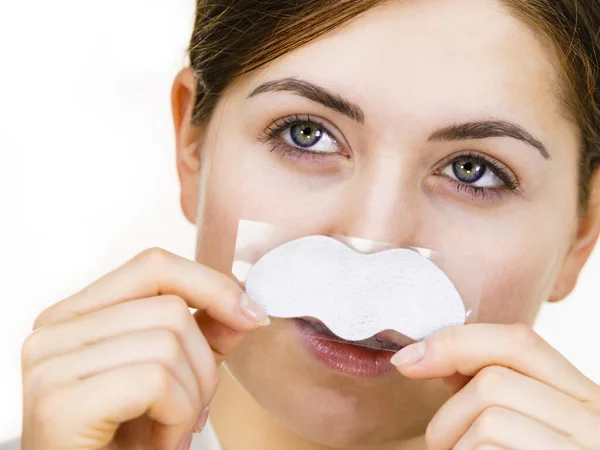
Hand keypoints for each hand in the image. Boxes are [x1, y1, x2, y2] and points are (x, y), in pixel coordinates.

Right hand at [20, 248, 268, 449]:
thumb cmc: (123, 441)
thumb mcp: (172, 379)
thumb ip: (204, 338)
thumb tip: (247, 308)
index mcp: (76, 314)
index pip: (154, 266)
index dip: (211, 285)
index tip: (252, 316)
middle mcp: (53, 329)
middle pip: (170, 308)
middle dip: (204, 363)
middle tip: (195, 411)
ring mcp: (50, 362)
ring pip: (168, 343)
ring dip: (191, 398)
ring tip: (174, 432)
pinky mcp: (59, 400)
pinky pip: (155, 381)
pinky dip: (176, 417)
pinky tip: (162, 445)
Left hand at [391, 324, 599, 449]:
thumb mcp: (523, 423)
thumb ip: (491, 389)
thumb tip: (430, 356)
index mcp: (585, 399)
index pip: (519, 341)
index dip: (456, 342)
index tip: (406, 361)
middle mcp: (596, 423)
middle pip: (493, 382)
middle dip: (448, 414)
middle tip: (443, 448)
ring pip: (488, 420)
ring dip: (453, 446)